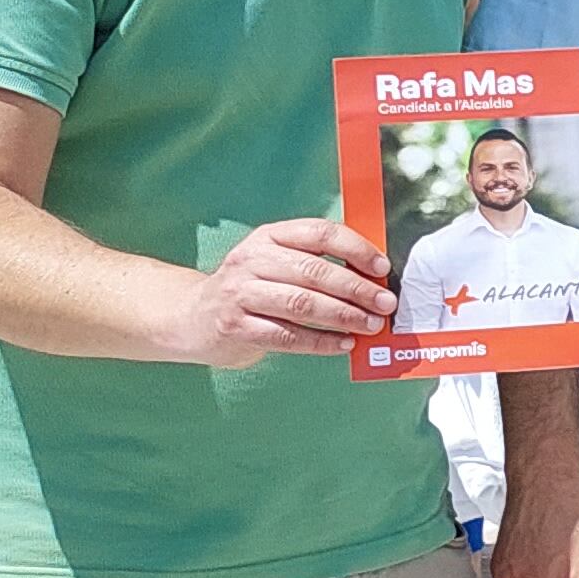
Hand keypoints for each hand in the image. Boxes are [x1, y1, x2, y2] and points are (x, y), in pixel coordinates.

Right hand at [165, 218, 393, 364]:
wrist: (193, 316)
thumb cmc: (252, 288)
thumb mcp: (277, 262)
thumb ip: (317, 263)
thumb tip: (374, 279)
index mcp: (269, 236)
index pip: (319, 233)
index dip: (356, 249)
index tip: (382, 268)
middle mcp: (251, 260)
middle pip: (313, 272)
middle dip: (356, 289)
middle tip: (385, 304)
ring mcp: (239, 293)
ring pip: (300, 304)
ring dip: (343, 316)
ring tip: (370, 325)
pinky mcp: (234, 326)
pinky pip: (286, 335)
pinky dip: (320, 341)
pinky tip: (343, 344)